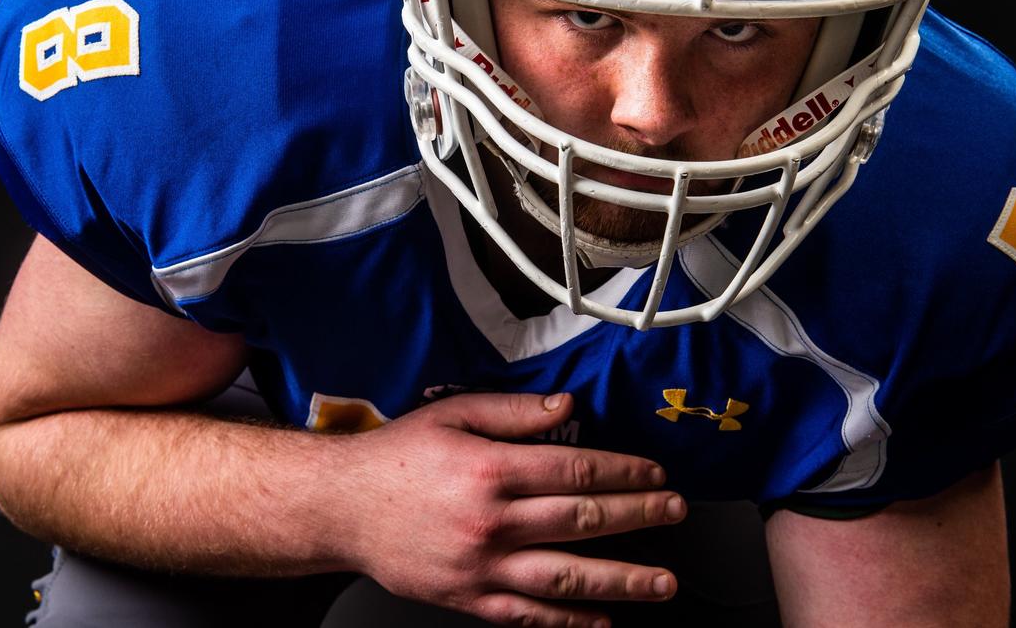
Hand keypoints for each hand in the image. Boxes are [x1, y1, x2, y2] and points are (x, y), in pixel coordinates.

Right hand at [339, 392, 684, 626]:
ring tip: (662, 582)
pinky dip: (570, 622)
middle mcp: (492, 520)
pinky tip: (602, 621)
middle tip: (674, 512)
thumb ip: (513, 412)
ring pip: (567, 576)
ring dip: (623, 580)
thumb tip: (567, 408)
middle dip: (638, 516)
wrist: (341, 507)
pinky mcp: (468, 598)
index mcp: (491, 468)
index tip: (654, 473)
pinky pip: (529, 616)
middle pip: (583, 519)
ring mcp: (482, 565)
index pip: (578, 469)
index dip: (625, 472)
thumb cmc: (395, 457)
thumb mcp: (452, 415)